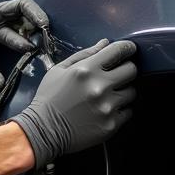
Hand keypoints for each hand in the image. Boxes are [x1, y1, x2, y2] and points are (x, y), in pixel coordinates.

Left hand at [0, 0, 48, 88]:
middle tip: (46, 43)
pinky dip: (16, 45)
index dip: (34, 13)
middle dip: (34, 28)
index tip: (45, 27)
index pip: (16, 6)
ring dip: (25, 38)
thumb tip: (0, 83)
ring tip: (37, 51)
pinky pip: (5, 39)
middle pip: (19, 17)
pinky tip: (24, 55)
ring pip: (13, 30)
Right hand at [9, 38, 136, 167]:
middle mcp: (99, 87)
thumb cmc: (49, 99)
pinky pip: (128, 112)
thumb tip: (105, 43)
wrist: (43, 131)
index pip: (119, 50)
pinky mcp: (111, 125)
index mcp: (86, 70)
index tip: (128, 50)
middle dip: (126, 70)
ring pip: (132, 92)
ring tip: (107, 96)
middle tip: (116, 75)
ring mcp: (106, 107)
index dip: (127, 48)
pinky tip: (104, 110)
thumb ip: (85, 54)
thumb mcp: (59, 70)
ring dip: (122, 91)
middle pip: (131, 70)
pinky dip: (120, 110)